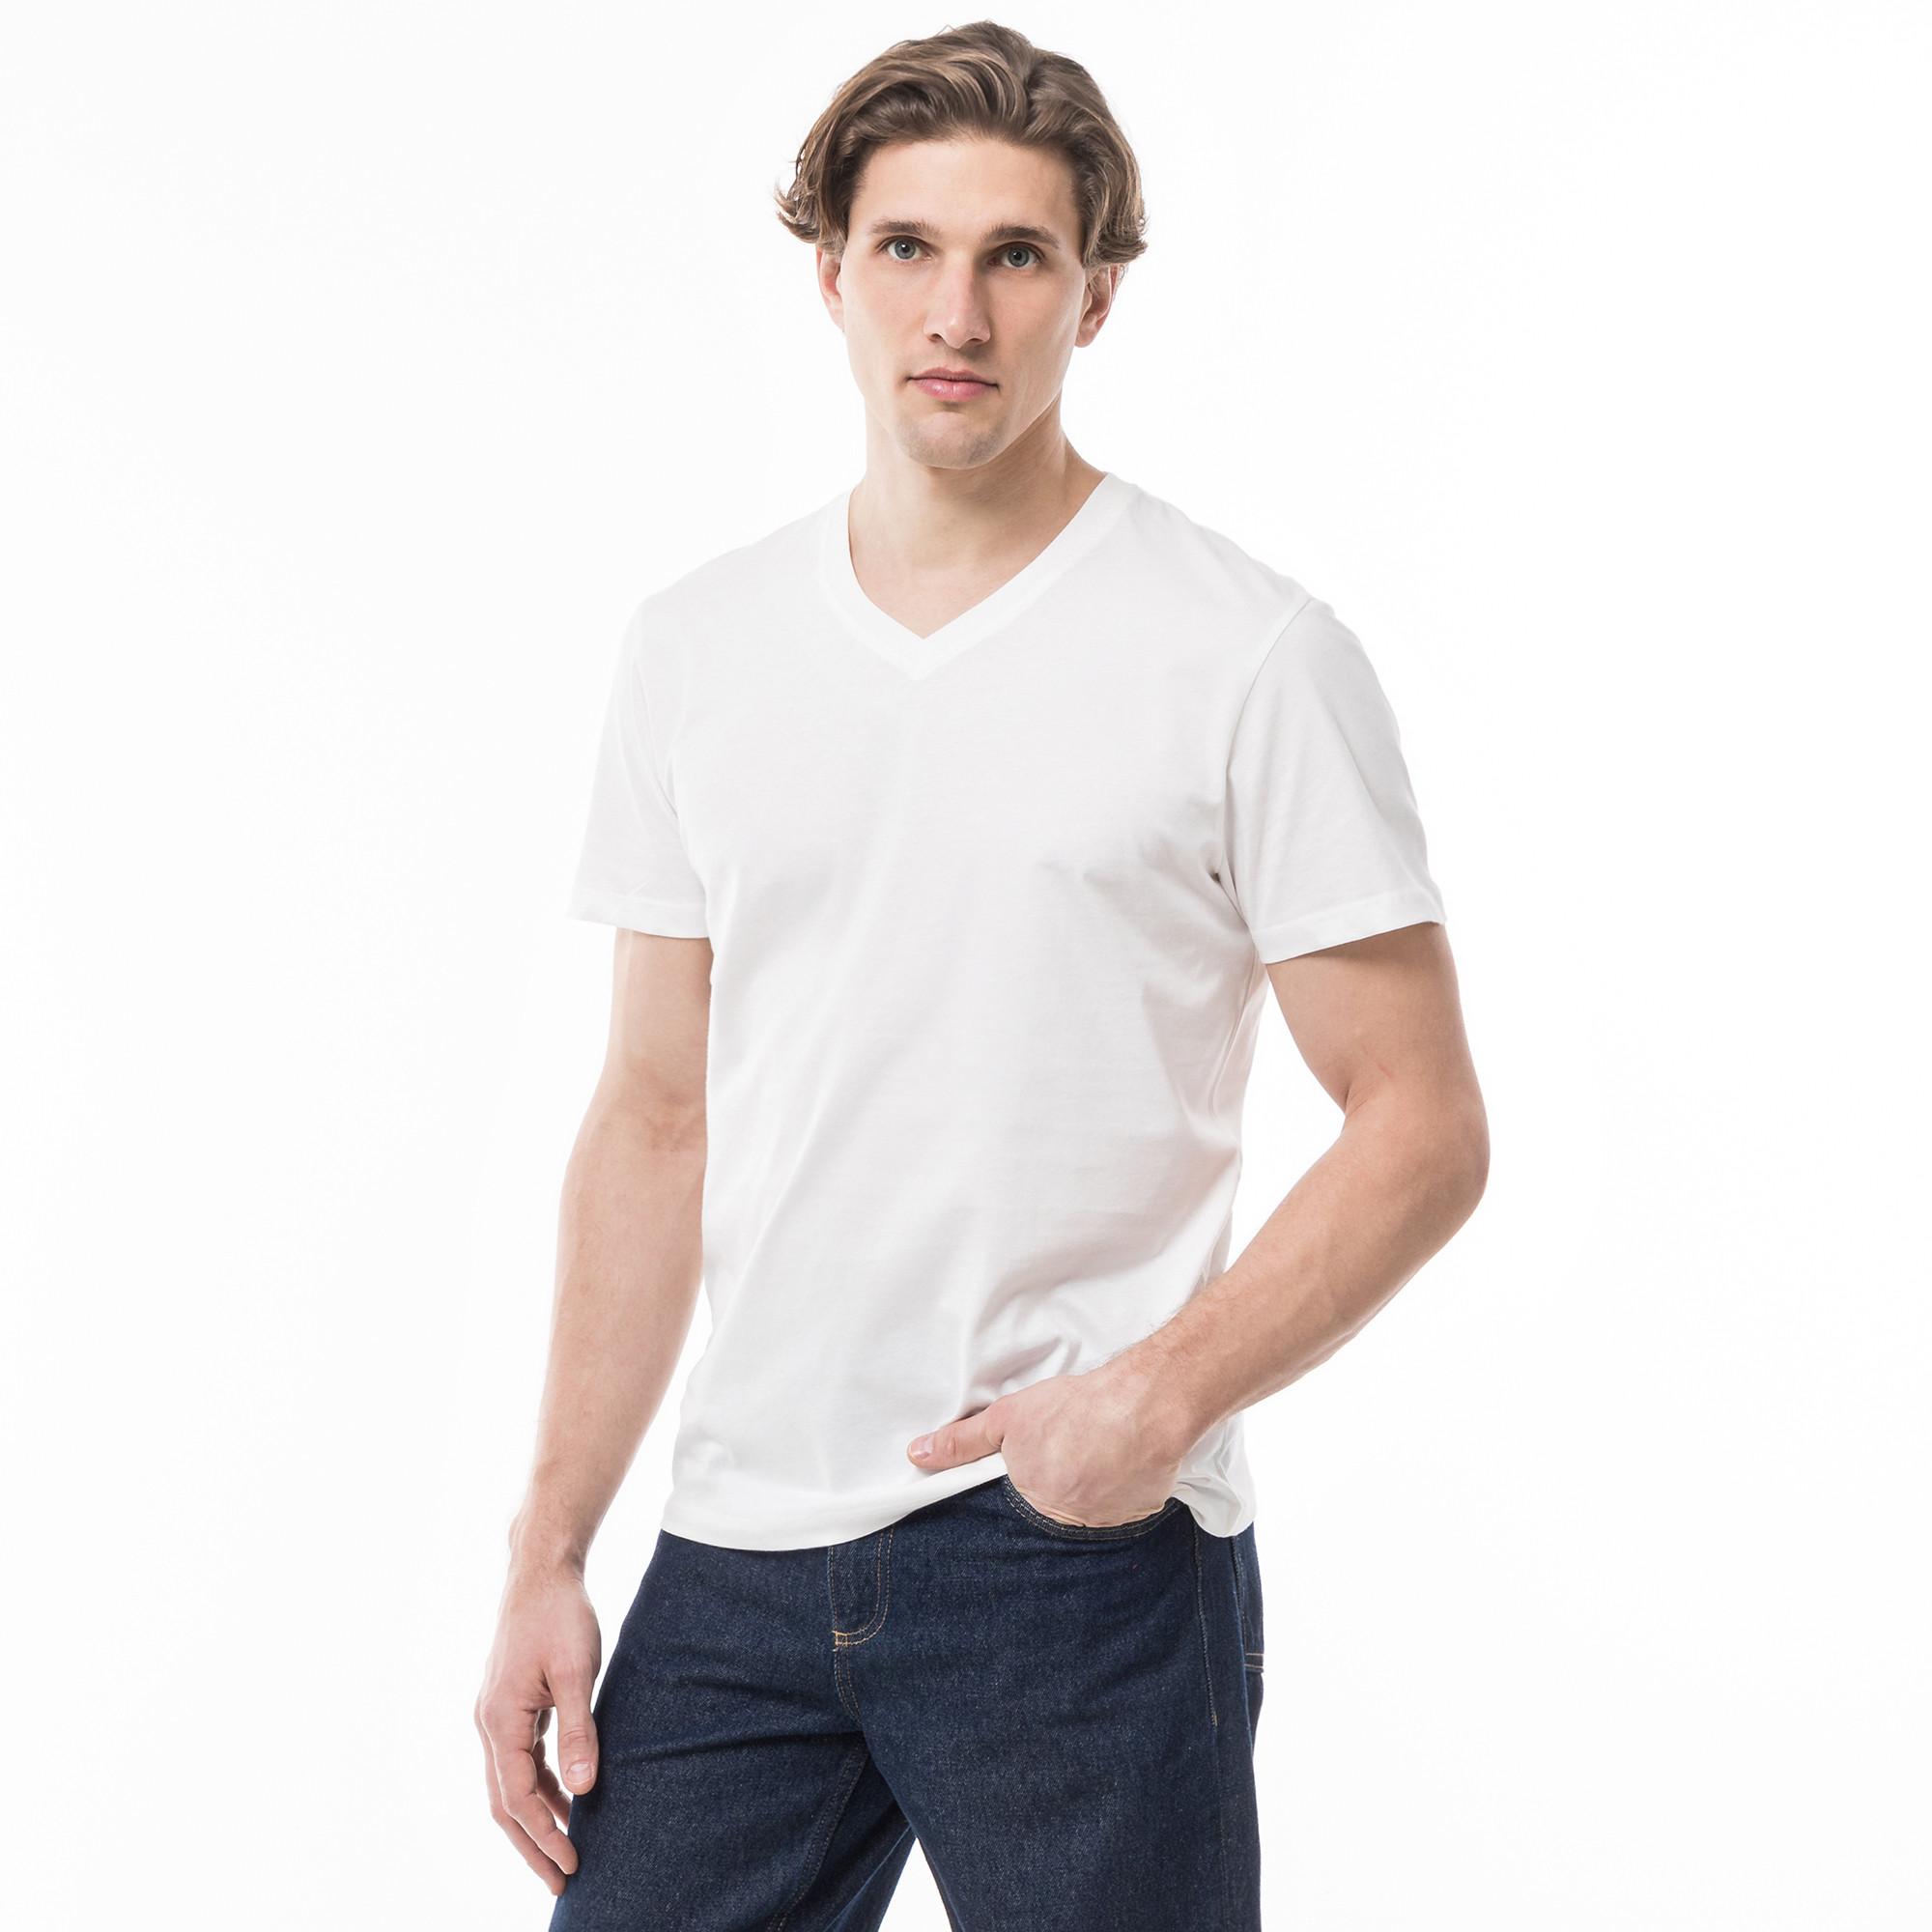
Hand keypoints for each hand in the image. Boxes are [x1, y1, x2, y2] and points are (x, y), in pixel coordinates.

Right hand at [474, 1563, 602, 1897]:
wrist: (542, 1570)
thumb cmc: (560, 1614)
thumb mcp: (578, 1671)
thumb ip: (578, 1731)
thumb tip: (583, 1790)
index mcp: (499, 1720)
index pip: (517, 1798)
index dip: (544, 1836)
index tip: (571, 1865)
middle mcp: (489, 1723)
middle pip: (505, 1803)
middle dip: (532, 1845)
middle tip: (561, 1883)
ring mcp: (497, 1714)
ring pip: (511, 1784)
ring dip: (537, 1819)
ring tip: (565, 1852)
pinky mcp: (512, 1704)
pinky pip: (522, 1759)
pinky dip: (541, 1786)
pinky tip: (568, 1799)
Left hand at [905, 1359, 1192, 1527]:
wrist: (1145, 1403)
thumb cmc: (1076, 1408)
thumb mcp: (1009, 1417)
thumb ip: (962, 1441)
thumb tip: (916, 1454)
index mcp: (1034, 1503)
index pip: (1016, 1512)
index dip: (1025, 1487)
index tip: (1039, 1466)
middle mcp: (1069, 1523)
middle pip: (1053, 1512)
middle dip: (1058, 1487)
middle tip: (1072, 1454)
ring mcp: (1106, 1525)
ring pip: (1088, 1513)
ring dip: (1089, 1491)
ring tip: (1096, 1457)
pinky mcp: (1138, 1517)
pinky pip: (1120, 1511)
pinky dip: (1117, 1493)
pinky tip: (1119, 1465)